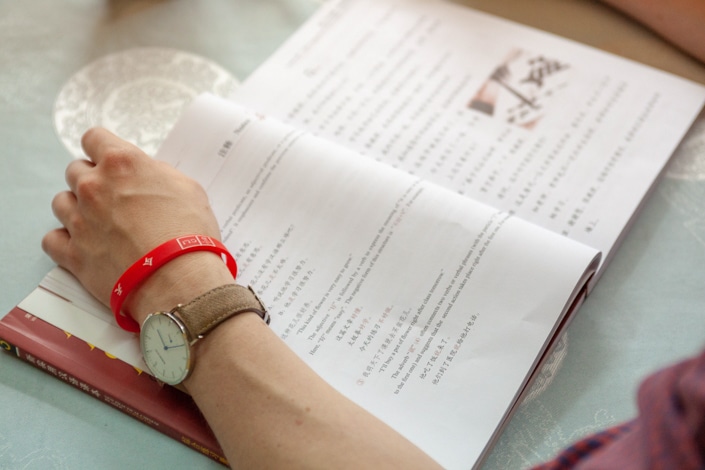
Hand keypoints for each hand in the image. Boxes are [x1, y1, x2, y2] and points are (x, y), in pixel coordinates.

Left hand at [43, 128, 232, 323]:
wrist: (180, 279)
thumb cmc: (190, 233)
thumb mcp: (188, 188)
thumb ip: (159, 174)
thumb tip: (147, 175)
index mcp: (121, 163)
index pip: (94, 138)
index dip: (102, 148)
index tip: (108, 159)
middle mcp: (93, 187)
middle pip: (75, 170)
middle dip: (92, 180)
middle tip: (113, 197)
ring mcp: (79, 220)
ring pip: (60, 202)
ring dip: (76, 208)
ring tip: (99, 223)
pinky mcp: (73, 254)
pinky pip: (52, 239)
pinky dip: (64, 240)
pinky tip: (83, 244)